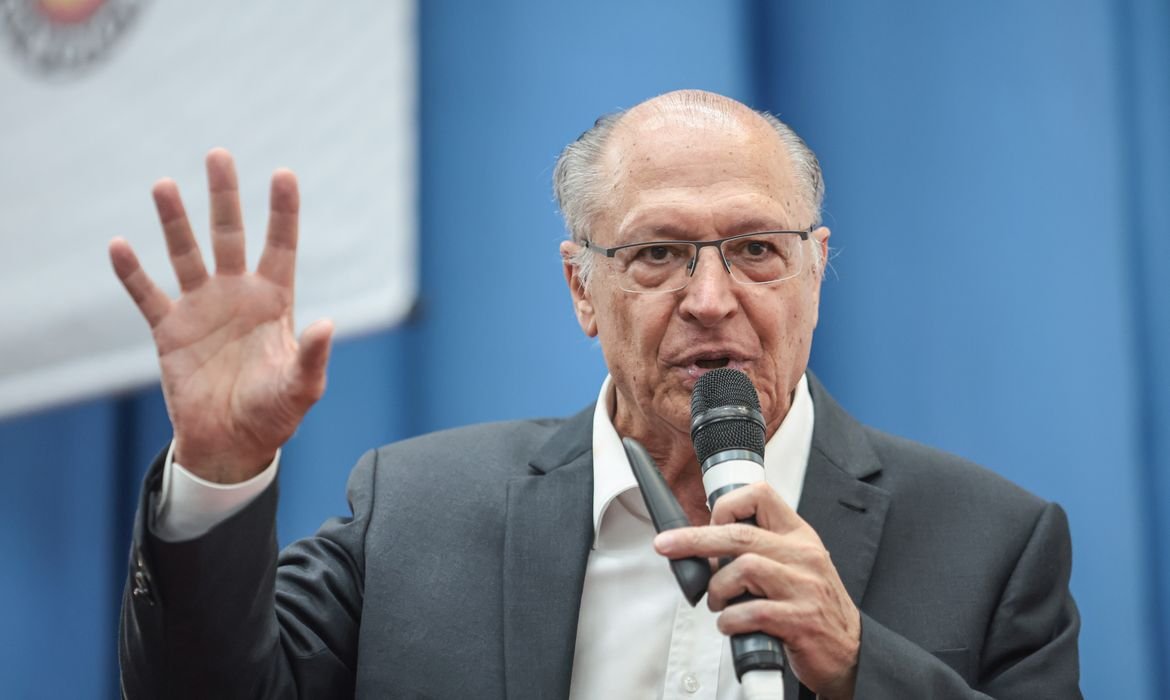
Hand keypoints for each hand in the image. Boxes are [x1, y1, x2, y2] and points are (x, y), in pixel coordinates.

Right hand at [109, 149, 333, 482]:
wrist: (232, 443)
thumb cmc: (275, 414)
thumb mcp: (303, 387)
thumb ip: (313, 356)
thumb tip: (327, 324)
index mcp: (274, 301)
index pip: (280, 246)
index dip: (283, 211)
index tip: (284, 174)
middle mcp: (237, 295)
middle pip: (230, 235)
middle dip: (224, 197)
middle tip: (218, 155)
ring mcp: (201, 309)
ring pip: (186, 254)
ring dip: (175, 222)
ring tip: (163, 185)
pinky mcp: (169, 331)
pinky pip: (147, 295)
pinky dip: (133, 273)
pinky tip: (120, 245)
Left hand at [654, 482, 859, 698]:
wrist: (851, 650)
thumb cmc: (813, 607)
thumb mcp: (794, 565)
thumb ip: (759, 549)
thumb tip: (705, 546)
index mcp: (799, 536)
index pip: (761, 497)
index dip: (726, 506)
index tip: (708, 523)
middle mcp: (804, 556)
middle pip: (739, 534)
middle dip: (694, 539)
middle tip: (666, 546)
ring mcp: (804, 587)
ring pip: (742, 569)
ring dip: (717, 589)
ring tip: (718, 603)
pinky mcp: (800, 620)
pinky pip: (750, 612)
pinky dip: (730, 621)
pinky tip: (732, 626)